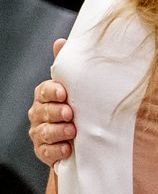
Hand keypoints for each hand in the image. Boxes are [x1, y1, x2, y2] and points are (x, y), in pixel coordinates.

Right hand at [28, 39, 74, 166]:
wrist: (82, 135)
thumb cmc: (78, 104)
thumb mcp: (77, 85)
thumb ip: (67, 66)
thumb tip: (60, 42)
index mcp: (46, 95)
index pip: (43, 91)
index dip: (52, 91)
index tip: (64, 92)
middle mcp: (39, 113)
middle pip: (42, 112)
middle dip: (56, 113)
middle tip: (70, 113)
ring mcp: (40, 133)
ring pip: (43, 132)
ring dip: (57, 132)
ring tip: (72, 132)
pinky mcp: (44, 151)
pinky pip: (45, 152)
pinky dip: (56, 151)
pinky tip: (67, 149)